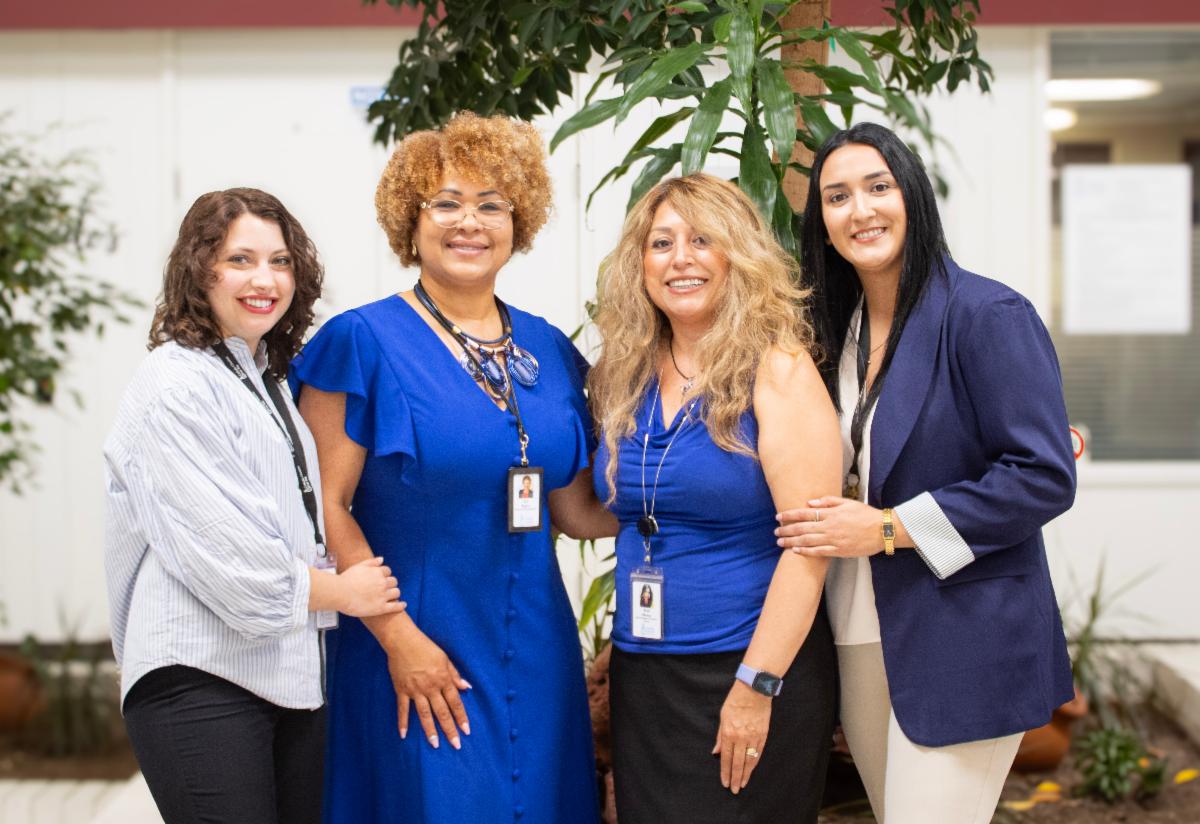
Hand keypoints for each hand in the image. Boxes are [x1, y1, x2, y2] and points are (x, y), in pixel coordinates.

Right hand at [336, 557, 404, 616]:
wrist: (339, 593)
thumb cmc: (346, 580)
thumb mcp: (358, 566)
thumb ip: (371, 562)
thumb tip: (382, 559)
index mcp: (377, 572)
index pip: (387, 571)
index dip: (384, 575)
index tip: (382, 578)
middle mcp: (382, 583)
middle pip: (393, 581)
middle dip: (390, 583)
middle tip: (384, 588)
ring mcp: (383, 596)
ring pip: (396, 592)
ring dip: (394, 593)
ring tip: (390, 596)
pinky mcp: (381, 608)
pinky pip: (395, 606)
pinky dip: (400, 605)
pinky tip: (402, 604)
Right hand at [386, 629, 471, 749]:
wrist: (403, 641)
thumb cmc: (426, 647)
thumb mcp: (445, 658)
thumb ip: (455, 675)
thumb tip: (466, 687)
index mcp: (443, 680)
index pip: (455, 703)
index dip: (461, 717)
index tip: (466, 731)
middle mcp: (431, 688)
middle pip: (442, 712)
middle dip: (450, 729)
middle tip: (456, 745)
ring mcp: (415, 691)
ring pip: (424, 715)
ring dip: (430, 731)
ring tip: (435, 745)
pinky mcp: (401, 690)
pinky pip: (402, 709)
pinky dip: (402, 722)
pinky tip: (403, 735)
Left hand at [712, 680, 770, 793]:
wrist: (754, 690)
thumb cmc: (735, 701)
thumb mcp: (723, 716)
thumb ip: (720, 736)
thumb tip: (716, 752)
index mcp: (729, 733)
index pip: (726, 758)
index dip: (725, 772)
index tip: (724, 783)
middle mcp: (741, 738)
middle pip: (737, 763)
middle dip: (735, 778)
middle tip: (734, 790)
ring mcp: (753, 737)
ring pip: (749, 761)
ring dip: (745, 774)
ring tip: (742, 784)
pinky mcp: (763, 735)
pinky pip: (758, 753)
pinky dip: (754, 763)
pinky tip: (751, 769)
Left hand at [775, 496, 882, 557]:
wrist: (882, 530)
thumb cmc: (866, 514)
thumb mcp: (848, 502)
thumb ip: (828, 501)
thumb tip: (810, 502)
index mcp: (831, 513)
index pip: (805, 513)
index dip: (790, 515)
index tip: (779, 516)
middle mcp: (829, 526)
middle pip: (802, 528)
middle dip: (786, 529)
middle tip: (776, 531)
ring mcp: (833, 539)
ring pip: (807, 541)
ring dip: (791, 541)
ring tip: (780, 542)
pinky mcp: (838, 550)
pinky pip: (818, 552)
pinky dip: (805, 552)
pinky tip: (795, 551)